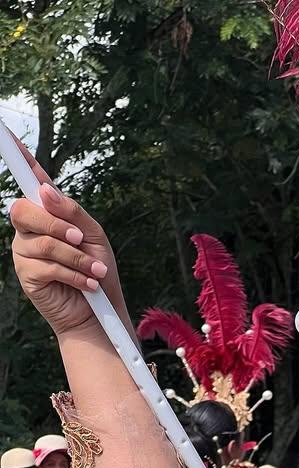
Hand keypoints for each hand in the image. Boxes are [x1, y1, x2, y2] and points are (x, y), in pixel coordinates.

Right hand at [10, 141, 127, 337]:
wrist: (101, 314)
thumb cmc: (98, 272)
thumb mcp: (94, 238)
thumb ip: (72, 212)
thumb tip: (45, 190)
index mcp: (47, 213)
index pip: (30, 181)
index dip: (19, 158)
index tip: (8, 135)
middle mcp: (30, 229)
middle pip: (25, 210)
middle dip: (56, 225)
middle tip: (81, 240)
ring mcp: (24, 251)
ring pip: (42, 242)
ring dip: (76, 257)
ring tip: (96, 272)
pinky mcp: (27, 276)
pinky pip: (46, 266)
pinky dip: (73, 274)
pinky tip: (88, 284)